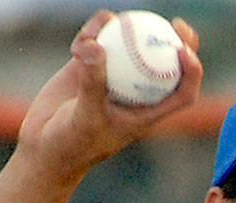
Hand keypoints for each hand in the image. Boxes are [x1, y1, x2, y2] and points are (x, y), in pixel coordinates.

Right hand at [14, 10, 202, 187]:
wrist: (43, 146)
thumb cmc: (71, 144)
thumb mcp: (85, 117)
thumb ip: (92, 83)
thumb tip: (97, 46)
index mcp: (148, 112)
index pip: (182, 93)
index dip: (192, 72)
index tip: (183, 52)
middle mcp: (136, 91)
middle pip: (166, 62)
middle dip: (177, 40)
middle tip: (175, 24)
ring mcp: (114, 75)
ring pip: (130, 43)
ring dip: (122, 30)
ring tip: (101, 30)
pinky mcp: (91, 64)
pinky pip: (98, 38)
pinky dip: (90, 34)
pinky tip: (77, 46)